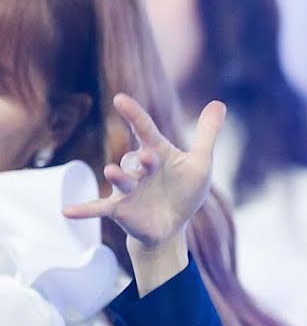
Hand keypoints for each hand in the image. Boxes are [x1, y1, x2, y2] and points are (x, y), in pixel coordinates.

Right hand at [62, 93, 225, 248]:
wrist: (171, 225)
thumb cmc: (183, 191)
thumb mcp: (199, 164)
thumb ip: (206, 134)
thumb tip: (219, 103)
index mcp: (156, 153)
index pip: (145, 130)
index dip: (134, 115)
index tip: (120, 100)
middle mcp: (138, 169)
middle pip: (137, 159)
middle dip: (143, 160)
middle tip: (149, 159)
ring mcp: (127, 189)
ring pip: (121, 182)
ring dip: (119, 179)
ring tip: (111, 173)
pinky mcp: (120, 210)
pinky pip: (99, 208)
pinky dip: (84, 210)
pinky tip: (67, 212)